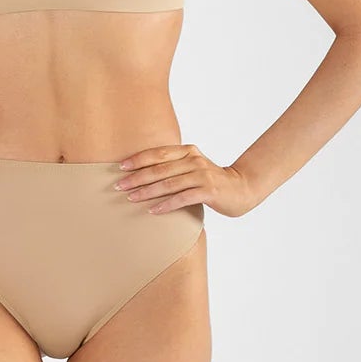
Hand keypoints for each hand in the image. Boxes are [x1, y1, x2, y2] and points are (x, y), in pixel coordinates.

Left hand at [113, 143, 257, 218]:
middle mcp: (194, 160)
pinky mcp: (209, 191)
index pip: (158, 153)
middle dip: (137, 177)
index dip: (138, 159)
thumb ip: (174, 167)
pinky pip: (183, 198)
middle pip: (160, 168)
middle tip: (118, 185)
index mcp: (188, 151)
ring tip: (131, 198)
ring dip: (148, 191)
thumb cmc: (211, 181)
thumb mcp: (192, 168)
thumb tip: (143, 174)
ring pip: (169, 183)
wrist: (242, 188)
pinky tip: (153, 210)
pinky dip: (167, 204)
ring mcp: (202, 175)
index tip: (120, 167)